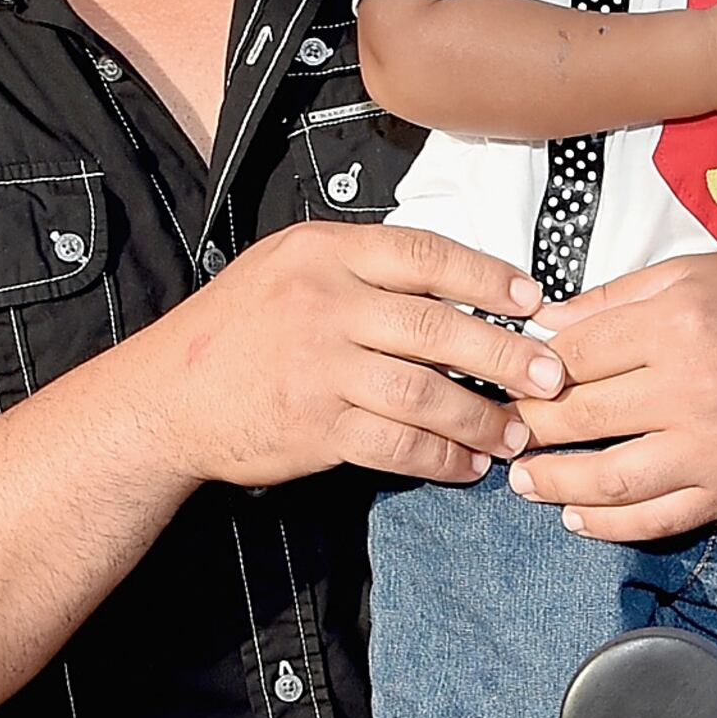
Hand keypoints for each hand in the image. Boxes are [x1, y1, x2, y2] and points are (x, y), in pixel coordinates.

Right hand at [138, 220, 553, 489]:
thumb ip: (360, 267)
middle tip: (551, 375)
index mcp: (323, 253)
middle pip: (438, 327)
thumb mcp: (286, 268)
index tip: (533, 300)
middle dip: (506, 355)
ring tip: (516, 433)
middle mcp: (323, 304)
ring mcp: (319, 367)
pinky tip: (467, 464)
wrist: (166, 398)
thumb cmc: (234, 331)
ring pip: (426, 392)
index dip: (488, 277)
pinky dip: (442, 458)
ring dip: (482, 418)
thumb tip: (453, 283)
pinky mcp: (316, 426)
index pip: (425, 254)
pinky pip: (398, 444)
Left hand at [516, 250, 716, 541]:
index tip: (510, 377)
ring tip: (524, 480)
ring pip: (607, 479)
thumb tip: (544, 328)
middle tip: (505, 429)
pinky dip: (607, 524)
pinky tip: (577, 517)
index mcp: (679, 324)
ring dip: (553, 485)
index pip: (573, 355)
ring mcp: (714, 447)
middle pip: (580, 416)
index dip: (529, 370)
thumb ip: (614, 299)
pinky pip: (657, 519)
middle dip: (528, 426)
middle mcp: (694, 388)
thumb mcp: (693, 275)